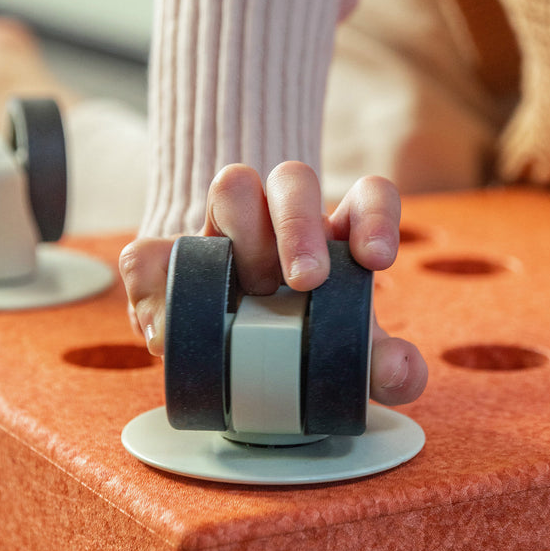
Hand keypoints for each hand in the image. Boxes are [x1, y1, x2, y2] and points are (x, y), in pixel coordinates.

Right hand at [119, 161, 427, 406]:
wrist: (238, 359)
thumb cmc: (306, 343)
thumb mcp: (348, 359)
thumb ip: (385, 367)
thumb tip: (401, 372)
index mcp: (337, 234)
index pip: (368, 194)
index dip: (376, 214)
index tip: (377, 259)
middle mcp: (281, 217)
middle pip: (293, 178)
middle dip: (300, 223)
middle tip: (307, 280)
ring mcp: (223, 231)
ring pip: (233, 184)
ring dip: (243, 229)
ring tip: (251, 289)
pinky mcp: (166, 261)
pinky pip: (148, 253)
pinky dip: (156, 284)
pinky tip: (168, 331)